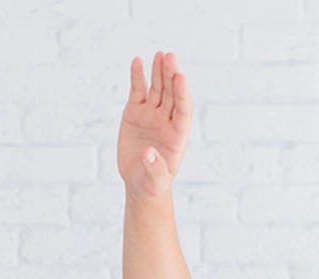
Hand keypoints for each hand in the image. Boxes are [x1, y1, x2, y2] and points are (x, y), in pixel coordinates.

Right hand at [117, 51, 192, 199]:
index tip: (179, 78)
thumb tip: (148, 153)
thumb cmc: (152, 183)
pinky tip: (137, 62)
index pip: (183, 110)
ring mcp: (151, 114)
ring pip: (157, 89)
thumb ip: (155, 168)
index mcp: (177, 135)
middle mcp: (167, 120)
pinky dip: (137, 77)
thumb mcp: (155, 182)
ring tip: (159, 55)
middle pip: (171, 94)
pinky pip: (138, 92)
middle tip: (169, 58)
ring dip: (158, 72)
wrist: (139, 182)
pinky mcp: (135, 112)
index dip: (182, 94)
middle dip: (170, 76)